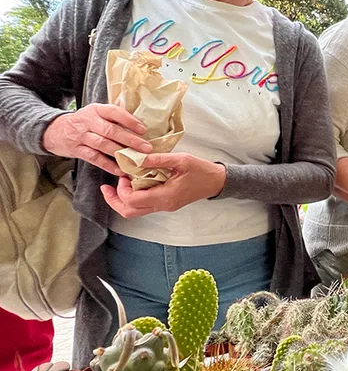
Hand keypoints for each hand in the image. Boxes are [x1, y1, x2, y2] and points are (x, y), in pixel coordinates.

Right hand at [42, 103, 151, 174]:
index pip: (113, 112)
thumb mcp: (96, 114)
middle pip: (110, 130)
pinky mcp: (76, 150)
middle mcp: (88, 121)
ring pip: (102, 145)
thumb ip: (113, 118)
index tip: (143, 129)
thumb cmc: (84, 122)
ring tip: (136, 160)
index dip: (129, 120)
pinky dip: (108, 165)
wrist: (54, 130)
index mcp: (96, 110)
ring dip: (121, 153)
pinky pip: (94, 158)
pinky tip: (120, 169)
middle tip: (146, 148)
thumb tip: (140, 127)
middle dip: (130, 140)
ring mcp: (81, 136)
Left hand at [100, 153, 226, 218]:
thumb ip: (159, 160)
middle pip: (129, 212)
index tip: (124, 175)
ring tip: (119, 184)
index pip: (133, 200)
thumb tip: (137, 158)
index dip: (122, 190)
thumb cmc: (202, 170)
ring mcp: (164, 206)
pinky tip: (134, 184)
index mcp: (165, 196)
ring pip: (135, 211)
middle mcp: (163, 205)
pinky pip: (144, 206)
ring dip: (123, 199)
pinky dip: (134, 197)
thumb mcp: (182, 160)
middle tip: (107, 187)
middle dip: (114, 200)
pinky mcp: (166, 204)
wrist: (217, 182)